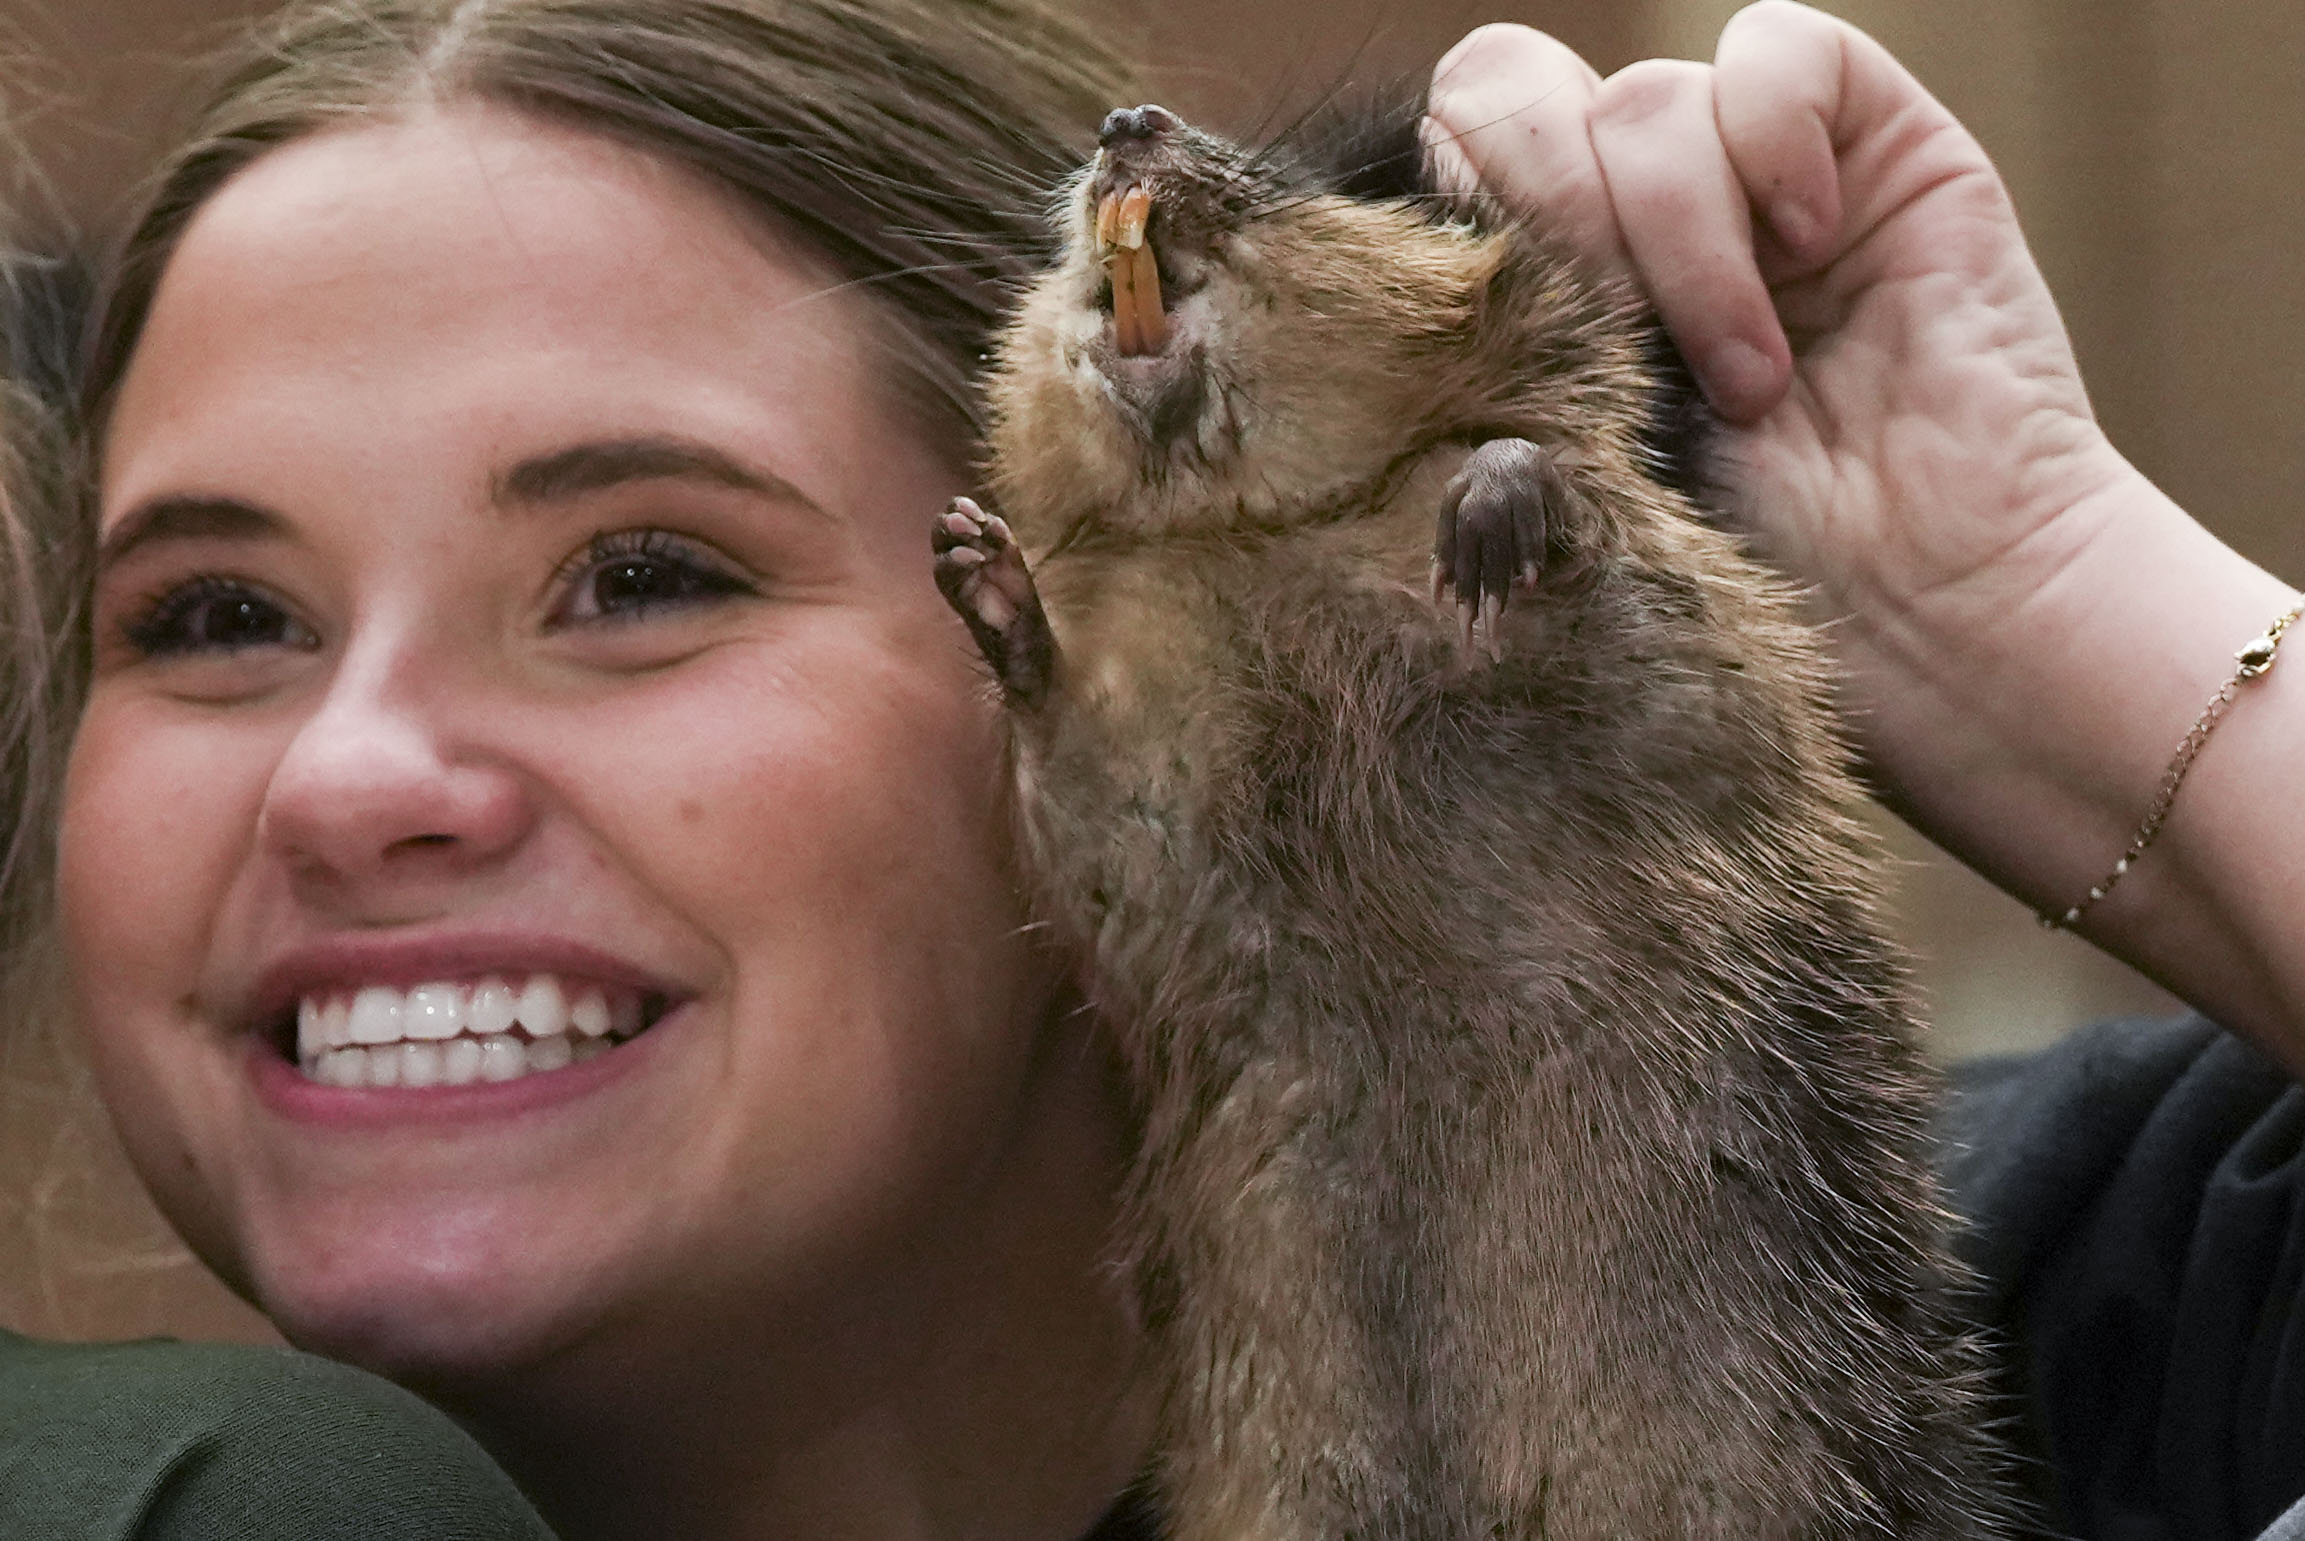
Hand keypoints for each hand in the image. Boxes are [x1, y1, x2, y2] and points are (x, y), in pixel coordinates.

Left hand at [1425, 3, 2133, 782]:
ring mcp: (1748, 172)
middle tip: (1612, 345)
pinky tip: (1807, 247)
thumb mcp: (1564, 473)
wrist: (1930, 613)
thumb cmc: (1741, 579)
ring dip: (1682, 248)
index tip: (1493, 336)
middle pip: (1509, 89)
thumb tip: (1403, 236)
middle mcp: (1631, 214)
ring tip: (1747, 383)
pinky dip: (1774, 141)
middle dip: (1546, 213)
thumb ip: (1484, 354)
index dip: (1446, 214)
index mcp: (1535, 286)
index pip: (1435, 155)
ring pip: (1643, 98)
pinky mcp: (1874, 143)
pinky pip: (1781, 49)